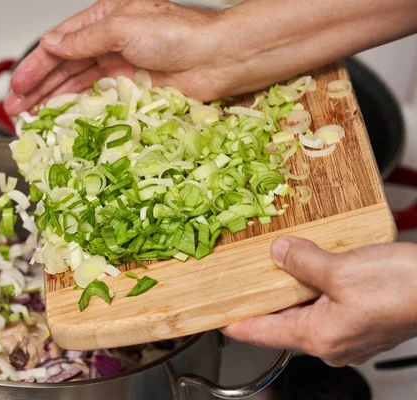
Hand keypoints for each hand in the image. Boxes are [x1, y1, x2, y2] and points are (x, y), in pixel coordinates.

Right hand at [5, 0, 232, 114]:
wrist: (218, 59)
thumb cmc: (179, 34)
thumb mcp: (123, 28)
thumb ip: (84, 39)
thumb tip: (52, 44)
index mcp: (104, 18)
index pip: (59, 43)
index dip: (35, 65)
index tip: (17, 86)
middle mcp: (109, 41)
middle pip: (64, 66)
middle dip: (38, 87)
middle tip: (16, 108)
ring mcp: (120, 65)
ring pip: (77, 83)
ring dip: (53, 99)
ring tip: (32, 116)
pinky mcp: (132, 86)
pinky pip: (97, 98)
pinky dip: (77, 107)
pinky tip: (62, 116)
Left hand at [221, 237, 416, 366]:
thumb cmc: (403, 289)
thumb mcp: (340, 269)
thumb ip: (302, 262)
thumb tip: (280, 253)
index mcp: (318, 336)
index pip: (262, 333)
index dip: (236, 323)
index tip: (217, 318)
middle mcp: (331, 343)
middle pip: (282, 321)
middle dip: (266, 298)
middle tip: (246, 279)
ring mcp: (349, 335)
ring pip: (305, 312)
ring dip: (293, 290)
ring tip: (279, 267)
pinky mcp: (363, 323)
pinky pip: (326, 307)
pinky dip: (315, 290)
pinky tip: (314, 270)